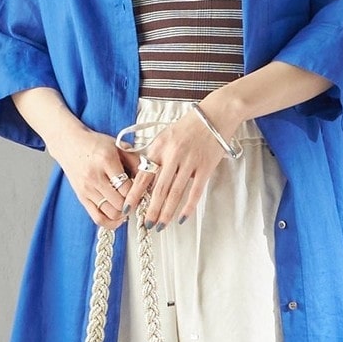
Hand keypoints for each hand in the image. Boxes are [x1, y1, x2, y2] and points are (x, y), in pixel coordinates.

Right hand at [47, 123, 137, 230]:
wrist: (69, 144)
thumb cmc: (96, 144)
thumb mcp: (119, 146)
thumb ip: (136, 161)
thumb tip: (151, 177)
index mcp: (106, 160)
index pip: (128, 187)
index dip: (139, 193)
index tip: (143, 191)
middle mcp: (95, 176)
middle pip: (121, 203)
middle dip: (132, 204)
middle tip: (137, 199)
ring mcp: (87, 188)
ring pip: (111, 213)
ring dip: (123, 213)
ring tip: (128, 206)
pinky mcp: (81, 197)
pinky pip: (98, 218)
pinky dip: (111, 222)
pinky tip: (118, 217)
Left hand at [119, 105, 230, 228]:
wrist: (215, 115)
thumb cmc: (188, 126)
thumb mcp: (165, 136)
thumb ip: (154, 155)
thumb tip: (144, 178)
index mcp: (159, 147)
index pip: (143, 176)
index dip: (134, 195)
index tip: (127, 208)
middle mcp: (173, 155)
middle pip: (159, 189)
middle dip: (151, 210)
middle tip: (146, 224)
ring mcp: (190, 162)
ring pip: (175, 194)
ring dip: (167, 213)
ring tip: (160, 226)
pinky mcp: (205, 167)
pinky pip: (195, 192)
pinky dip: (188, 207)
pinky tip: (182, 218)